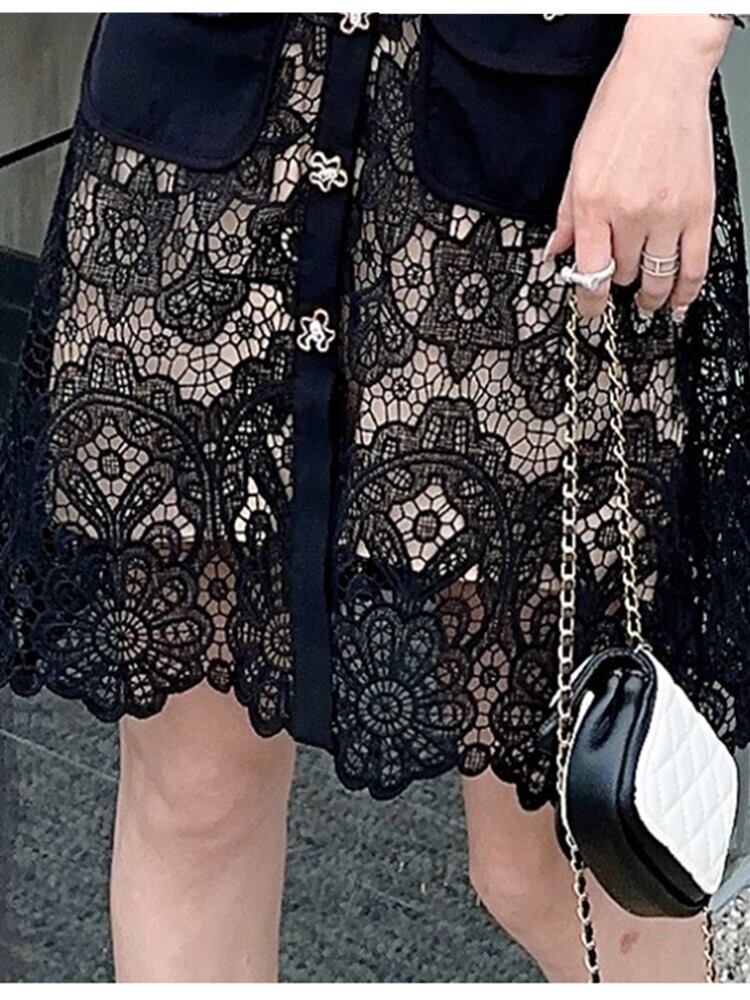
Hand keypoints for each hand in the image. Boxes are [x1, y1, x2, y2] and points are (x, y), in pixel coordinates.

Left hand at [544, 15, 731, 319]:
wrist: (663, 78)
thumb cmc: (619, 111)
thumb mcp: (577, 165)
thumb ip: (568, 216)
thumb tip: (557, 252)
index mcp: (594, 203)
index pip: (590, 272)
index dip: (588, 302)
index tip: (589, 312)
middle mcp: (630, 212)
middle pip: (623, 274)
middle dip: (619, 281)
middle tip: (620, 281)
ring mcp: (667, 213)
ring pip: (658, 277)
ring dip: (651, 296)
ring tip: (648, 303)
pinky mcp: (699, 208)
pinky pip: (695, 264)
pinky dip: (687, 289)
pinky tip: (680, 303)